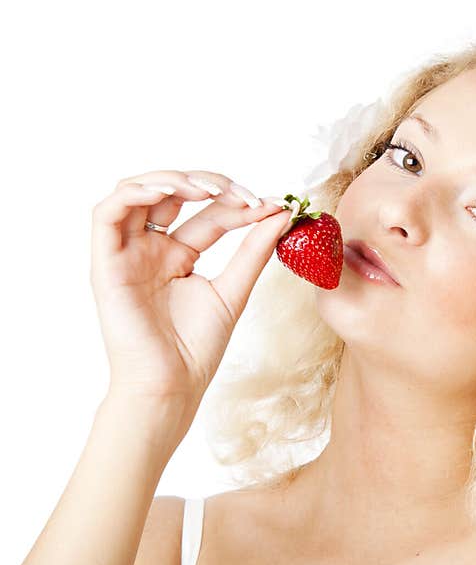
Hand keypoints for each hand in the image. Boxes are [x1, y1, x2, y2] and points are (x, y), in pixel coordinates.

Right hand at [90, 169, 293, 402]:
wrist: (171, 384)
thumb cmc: (196, 348)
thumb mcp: (233, 290)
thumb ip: (253, 251)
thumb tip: (281, 214)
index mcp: (178, 255)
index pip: (208, 215)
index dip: (237, 205)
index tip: (270, 206)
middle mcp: (151, 249)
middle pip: (172, 194)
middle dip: (209, 185)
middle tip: (243, 195)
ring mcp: (127, 254)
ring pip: (137, 193)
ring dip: (172, 180)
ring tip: (208, 189)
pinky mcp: (106, 263)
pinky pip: (107, 214)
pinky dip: (134, 193)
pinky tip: (168, 191)